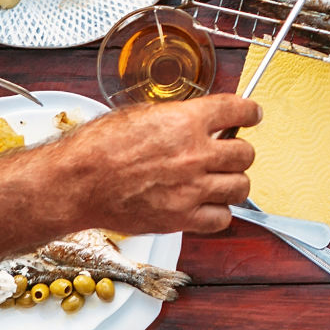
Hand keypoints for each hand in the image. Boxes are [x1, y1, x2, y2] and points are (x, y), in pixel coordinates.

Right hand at [44, 93, 261, 234]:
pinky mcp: (181, 218)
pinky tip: (206, 205)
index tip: (252, 114)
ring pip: (241, 187)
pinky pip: (221, 219)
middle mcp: (195, 155)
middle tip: (227, 152)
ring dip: (233, 182)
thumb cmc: (98, 147)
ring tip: (219, 180)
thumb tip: (198, 121)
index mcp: (185, 122)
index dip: (250, 112)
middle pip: (246, 153)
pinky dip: (218, 213)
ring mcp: (191, 189)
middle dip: (239, 151)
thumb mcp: (141, 115)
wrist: (77, 182)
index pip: (238, 110)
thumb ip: (177, 119)